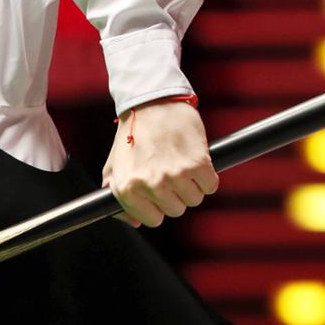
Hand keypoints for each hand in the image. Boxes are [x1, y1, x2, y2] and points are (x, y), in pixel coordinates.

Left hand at [103, 99, 217, 227]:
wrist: (152, 103)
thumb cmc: (132, 135)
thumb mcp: (113, 167)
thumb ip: (118, 198)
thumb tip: (134, 222)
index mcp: (127, 189)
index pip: (153, 219)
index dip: (158, 206)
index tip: (159, 193)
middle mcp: (150, 185)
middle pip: (176, 210)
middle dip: (175, 195)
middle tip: (171, 174)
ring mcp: (174, 175)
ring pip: (194, 199)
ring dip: (192, 186)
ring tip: (182, 166)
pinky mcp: (197, 163)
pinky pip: (210, 186)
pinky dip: (208, 177)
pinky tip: (197, 162)